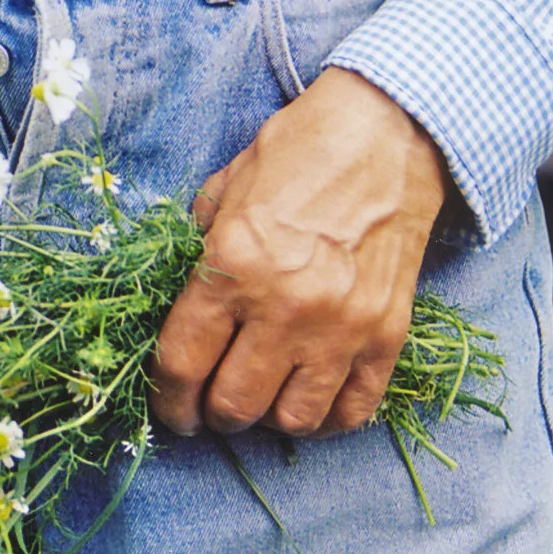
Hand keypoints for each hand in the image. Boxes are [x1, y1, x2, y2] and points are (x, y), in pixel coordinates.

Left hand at [150, 69, 449, 439]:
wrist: (384, 132)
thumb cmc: (298, 151)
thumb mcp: (226, 187)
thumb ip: (199, 247)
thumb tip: (178, 302)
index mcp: (234, 264)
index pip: (182, 364)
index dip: (167, 399)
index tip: (169, 407)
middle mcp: (285, 307)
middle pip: (233, 405)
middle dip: (211, 412)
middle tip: (210, 402)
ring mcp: (341, 327)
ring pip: (292, 421)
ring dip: (267, 418)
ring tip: (262, 396)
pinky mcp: (386, 336)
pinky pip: (352, 412)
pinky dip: (325, 418)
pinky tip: (309, 395)